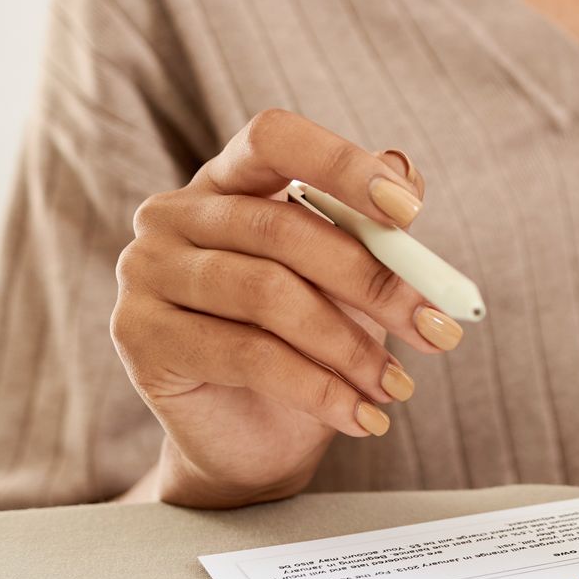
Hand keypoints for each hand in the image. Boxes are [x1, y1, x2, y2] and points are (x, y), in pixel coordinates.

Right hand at [110, 109, 462, 507]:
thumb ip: (373, 225)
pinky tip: (362, 417)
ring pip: (268, 295)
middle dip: (374, 282)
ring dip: (351, 347)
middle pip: (283, 228)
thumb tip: (405, 170)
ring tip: (398, 386)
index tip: (409, 213)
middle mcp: (174, 213)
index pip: (275, 138)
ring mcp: (146, 272)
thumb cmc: (306, 345)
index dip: (341, 165)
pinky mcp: (139, 336)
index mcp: (226, 180)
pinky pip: (247, 355)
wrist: (250, 440)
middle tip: (438, 329)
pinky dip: (319, 389)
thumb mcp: (350, 281)